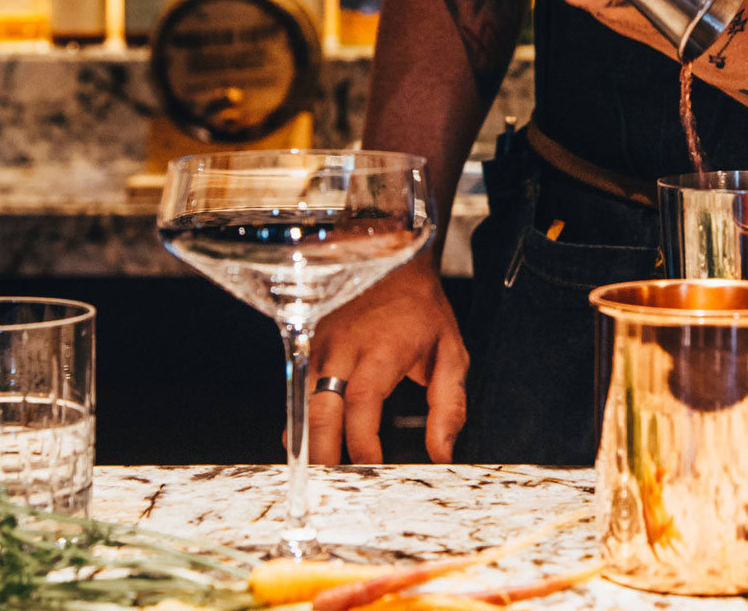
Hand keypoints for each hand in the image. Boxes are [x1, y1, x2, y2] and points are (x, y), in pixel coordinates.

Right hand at [308, 260, 467, 463]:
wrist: (390, 259)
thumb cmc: (422, 310)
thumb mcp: (451, 353)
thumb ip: (448, 406)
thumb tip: (442, 454)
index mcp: (381, 349)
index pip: (363, 404)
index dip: (363, 444)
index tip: (374, 470)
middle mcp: (343, 348)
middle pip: (320, 411)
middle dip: (322, 454)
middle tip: (333, 488)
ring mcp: (320, 345)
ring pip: (301, 403)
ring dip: (308, 441)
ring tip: (319, 474)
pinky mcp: (307, 346)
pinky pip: (296, 392)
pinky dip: (300, 421)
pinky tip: (310, 444)